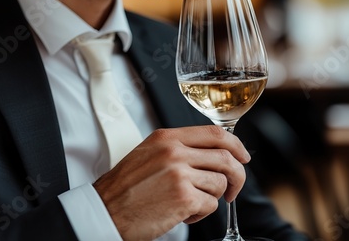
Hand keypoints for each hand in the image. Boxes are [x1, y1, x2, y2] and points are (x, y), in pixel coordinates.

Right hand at [93, 125, 249, 239]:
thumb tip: (212, 153)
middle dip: (237, 175)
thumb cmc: (126, 187)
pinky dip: (201, 214)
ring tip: (191, 204)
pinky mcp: (183, 197)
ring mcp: (179, 173)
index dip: (236, 145)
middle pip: (225, 157)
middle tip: (232, 189)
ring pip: (220, 183)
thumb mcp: (149, 154)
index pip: (215, 133)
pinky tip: (184, 214)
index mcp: (167, 138)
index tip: (243, 157)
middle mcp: (174, 151)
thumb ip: (179, 148)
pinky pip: (210, 205)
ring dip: (212, 198)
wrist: (105, 211)